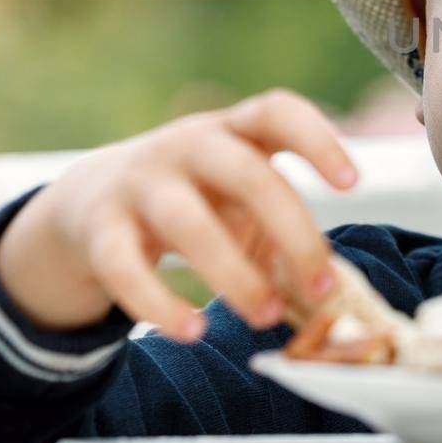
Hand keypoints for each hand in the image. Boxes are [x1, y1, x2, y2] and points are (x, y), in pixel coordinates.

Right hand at [0, 88, 358, 341]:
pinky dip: (160, 304)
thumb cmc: (195, 203)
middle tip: (323, 287)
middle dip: (294, 233)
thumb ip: (283, 242)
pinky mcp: (98, 228)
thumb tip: (328, 299)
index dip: (317, 140)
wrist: (88, 202)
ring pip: (189, 224)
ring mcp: (139, 182)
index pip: (277, 111)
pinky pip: (126, 268)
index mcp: (234, 131)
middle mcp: (187, 145)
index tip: (353, 182)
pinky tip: (191, 331)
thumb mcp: (241, 206)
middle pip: (247, 175)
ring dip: (235, 275)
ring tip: (266, 316)